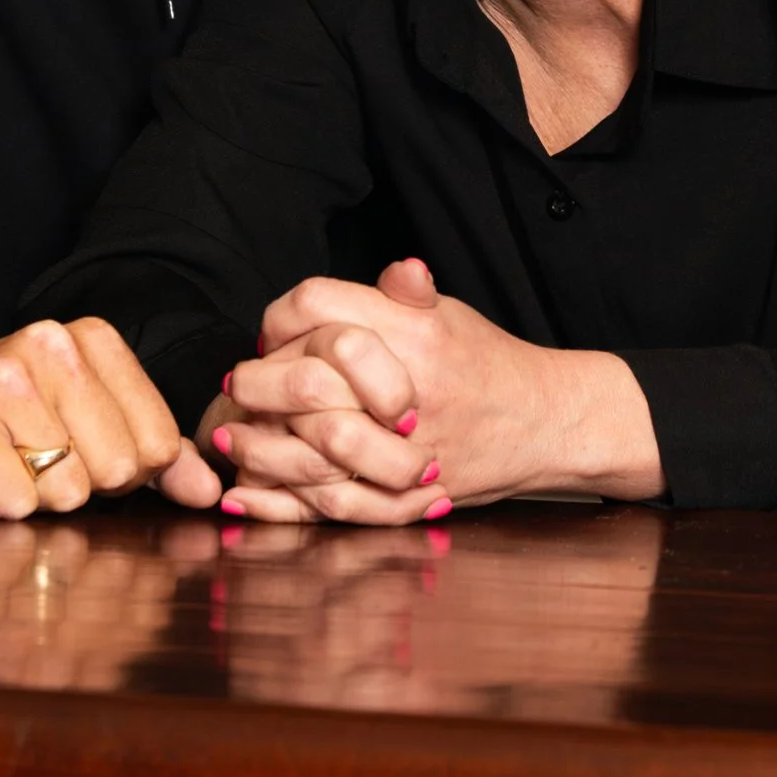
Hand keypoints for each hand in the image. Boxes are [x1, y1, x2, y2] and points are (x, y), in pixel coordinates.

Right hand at [0, 316, 221, 519]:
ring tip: (3, 465)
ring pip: (67, 490)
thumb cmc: (1, 431)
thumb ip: (155, 458)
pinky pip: (16, 503)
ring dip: (37, 499)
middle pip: (117, 469)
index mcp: (91, 338)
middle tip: (33, 461)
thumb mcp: (86, 430)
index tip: (78, 452)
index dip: (124, 473)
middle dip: (80, 487)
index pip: (157, 443)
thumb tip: (210, 493)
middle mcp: (47, 343)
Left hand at [187, 256, 660, 523]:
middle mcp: (410, 391)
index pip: (318, 307)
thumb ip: (402, 293)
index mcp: (414, 333)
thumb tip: (393, 270)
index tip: (270, 333)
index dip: (281, 317)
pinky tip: (241, 494)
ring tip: (230, 436)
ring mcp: (409, 451)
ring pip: (313, 451)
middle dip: (258, 382)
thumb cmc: (485, 362)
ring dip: (259, 445)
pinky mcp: (406, 499)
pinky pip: (331, 506)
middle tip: (238, 384)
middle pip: (307, 380)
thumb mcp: (446, 312)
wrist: (546, 423)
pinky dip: (278, 504)